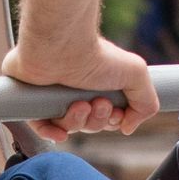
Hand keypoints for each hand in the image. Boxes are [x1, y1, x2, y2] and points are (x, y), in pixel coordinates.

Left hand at [2, 36, 157, 142]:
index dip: (111, 122)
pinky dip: (51, 132)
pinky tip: (59, 132)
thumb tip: (128, 127)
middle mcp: (76, 90)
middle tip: (98, 104)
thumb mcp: (136, 75)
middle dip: (96, 121)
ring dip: (77, 123)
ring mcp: (53, 95)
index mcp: (98, 85)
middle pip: (88, 125)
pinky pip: (40, 126)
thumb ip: (145, 103)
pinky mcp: (32, 98)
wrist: (62, 47)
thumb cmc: (96, 55)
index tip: (115, 112)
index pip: (105, 118)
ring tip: (80, 105)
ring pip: (66, 126)